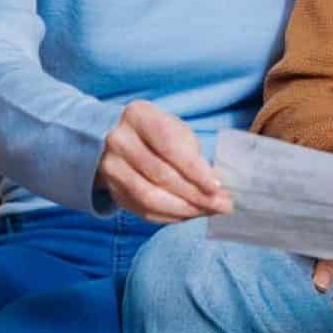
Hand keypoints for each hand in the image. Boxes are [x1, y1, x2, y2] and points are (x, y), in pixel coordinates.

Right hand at [97, 101, 232, 223]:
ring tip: (208, 211)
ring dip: (184, 209)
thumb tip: (215, 189)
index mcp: (138, 116)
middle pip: (160, 175)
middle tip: (221, 205)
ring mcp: (111, 168)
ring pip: (150, 198)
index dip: (195, 170)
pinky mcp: (113, 190)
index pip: (169, 146)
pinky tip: (189, 213)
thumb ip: (192, 154)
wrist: (117, 139)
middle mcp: (119, 141)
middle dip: (195, 195)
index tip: (217, 186)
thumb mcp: (175, 130)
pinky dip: (171, 216)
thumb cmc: (156, 133)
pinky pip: (143, 211)